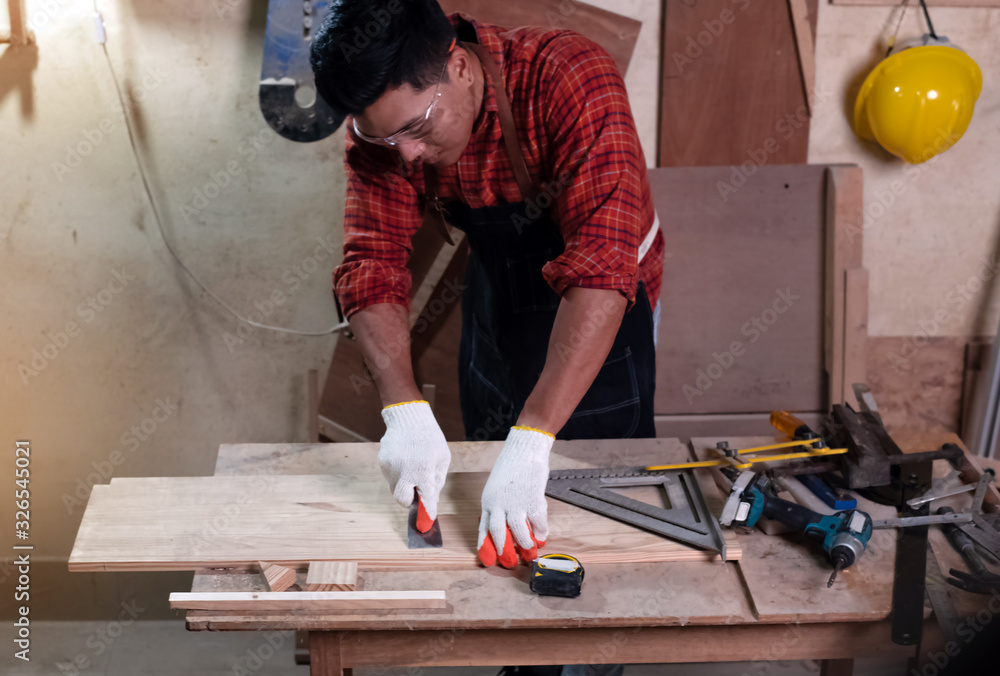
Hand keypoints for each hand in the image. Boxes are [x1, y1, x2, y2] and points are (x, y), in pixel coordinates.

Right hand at [378, 400, 450, 530]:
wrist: (409, 417)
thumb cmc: (430, 438)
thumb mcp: (442, 458)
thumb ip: (437, 480)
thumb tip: (431, 498)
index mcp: (424, 471)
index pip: (425, 499)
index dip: (427, 513)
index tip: (426, 523)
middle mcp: (405, 471)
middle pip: (402, 500)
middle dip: (409, 502)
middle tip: (416, 494)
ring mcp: (391, 467)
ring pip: (395, 487)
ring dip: (404, 484)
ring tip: (412, 467)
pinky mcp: (383, 462)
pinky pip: (390, 476)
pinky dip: (398, 474)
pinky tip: (404, 459)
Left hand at [478, 426, 553, 566]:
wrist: (524, 449)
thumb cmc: (511, 468)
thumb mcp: (495, 488)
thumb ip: (497, 507)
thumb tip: (503, 528)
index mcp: (488, 501)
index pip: (484, 529)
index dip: (487, 546)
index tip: (488, 561)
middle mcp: (499, 504)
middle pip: (499, 534)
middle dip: (505, 551)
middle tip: (510, 563)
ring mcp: (516, 502)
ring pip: (519, 531)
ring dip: (525, 544)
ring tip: (530, 552)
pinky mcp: (532, 499)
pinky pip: (537, 522)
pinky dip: (540, 532)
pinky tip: (542, 537)